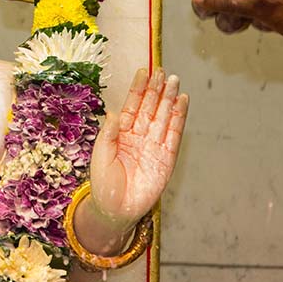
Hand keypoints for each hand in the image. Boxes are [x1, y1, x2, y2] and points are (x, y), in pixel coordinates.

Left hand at [89, 68, 187, 225]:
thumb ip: (108, 135)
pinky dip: (179, 118)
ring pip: (163, 117)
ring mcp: (153, 145)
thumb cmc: (104, 184)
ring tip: (174, 81)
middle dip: (156, 89)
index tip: (143, 72)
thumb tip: (113, 112)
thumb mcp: (100, 156)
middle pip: (150, 107)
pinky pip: (174, 134)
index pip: (132, 106)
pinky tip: (182, 102)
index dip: (138, 89)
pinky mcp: (166, 158)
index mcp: (121, 133)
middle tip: (162, 71)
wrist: (116, 210)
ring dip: (169, 99)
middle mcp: (139, 136)